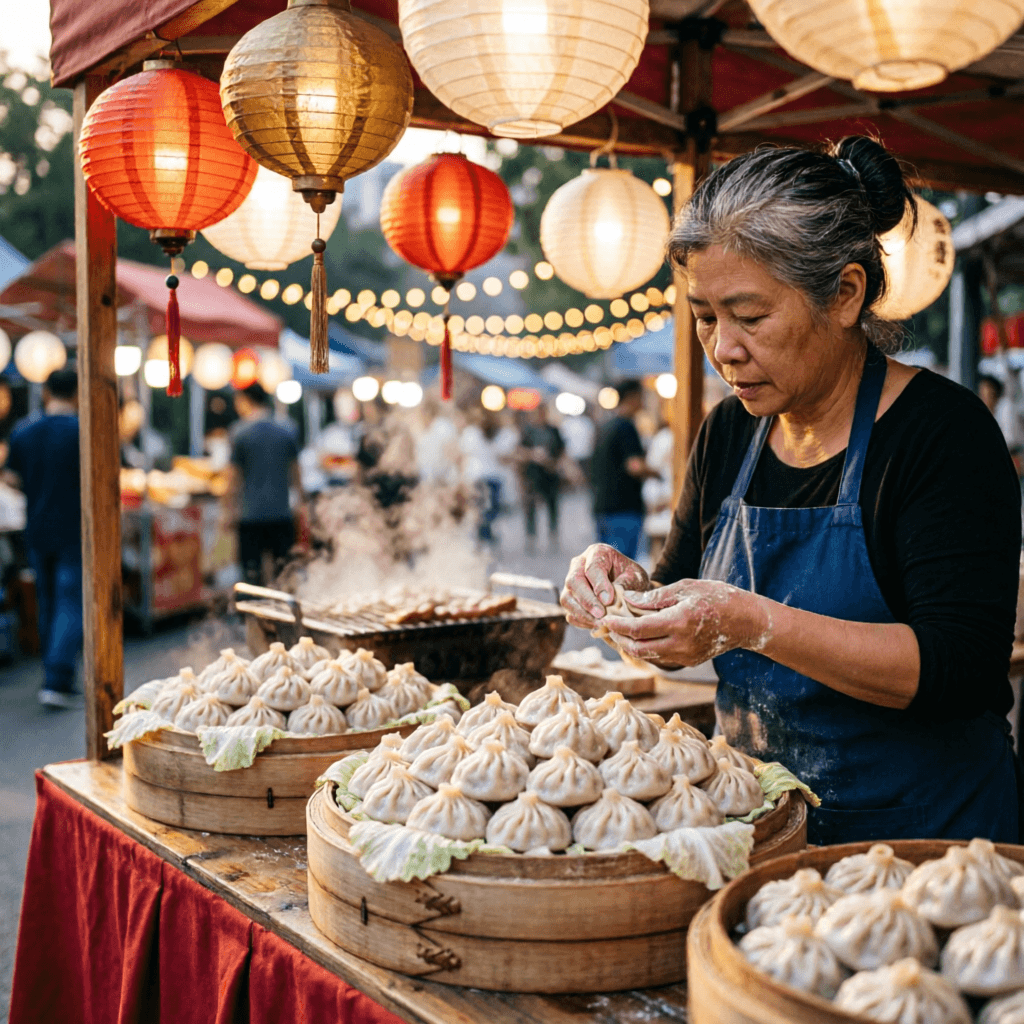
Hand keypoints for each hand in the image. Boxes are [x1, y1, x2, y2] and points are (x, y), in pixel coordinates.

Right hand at [561, 544, 650, 628]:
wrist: (630, 590)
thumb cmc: (633, 579)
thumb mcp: (636, 577)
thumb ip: (625, 584)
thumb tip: (609, 599)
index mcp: (597, 552)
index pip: (592, 567)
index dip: (599, 584)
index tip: (609, 600)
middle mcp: (579, 565)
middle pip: (574, 581)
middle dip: (587, 600)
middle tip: (601, 615)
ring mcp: (572, 583)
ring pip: (567, 598)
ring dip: (583, 614)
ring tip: (600, 623)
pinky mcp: (571, 600)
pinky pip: (569, 612)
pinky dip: (582, 621)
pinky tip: (597, 625)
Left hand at [601, 579, 771, 666]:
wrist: (746, 621)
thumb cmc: (716, 597)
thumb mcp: (685, 588)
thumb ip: (655, 596)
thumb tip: (628, 599)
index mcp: (678, 623)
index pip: (637, 629)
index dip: (617, 625)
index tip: (605, 618)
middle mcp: (680, 644)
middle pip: (638, 649)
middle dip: (619, 639)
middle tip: (608, 627)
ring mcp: (685, 656)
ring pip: (648, 656)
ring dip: (631, 646)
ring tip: (620, 632)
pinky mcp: (689, 662)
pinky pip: (660, 658)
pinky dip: (647, 649)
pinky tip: (642, 637)